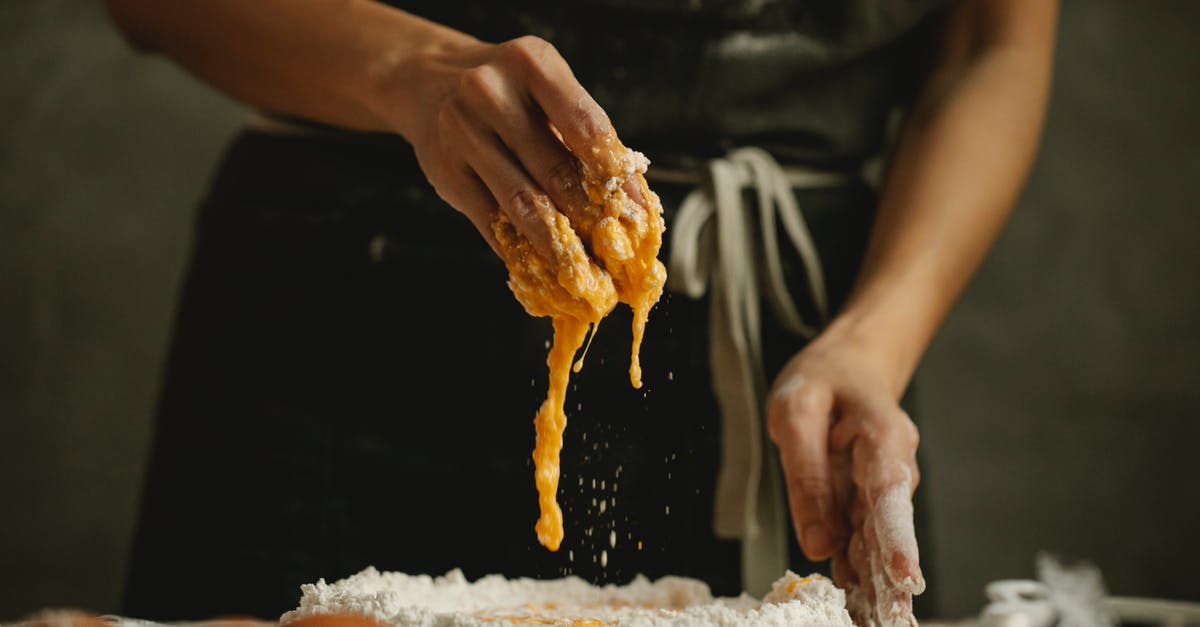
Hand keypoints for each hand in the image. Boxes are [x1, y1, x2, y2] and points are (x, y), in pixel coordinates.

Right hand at [375, 33, 631, 259]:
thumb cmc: (509, 94)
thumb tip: (631, 201)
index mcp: (532, 64)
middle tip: (617, 255)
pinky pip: (491, 221)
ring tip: (586, 270)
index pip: (586, 126)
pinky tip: (544, 268)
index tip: (637, 213)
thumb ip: (582, 136)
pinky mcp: (446, 171)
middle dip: (592, 218)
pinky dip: (521, 251)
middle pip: (556, 169)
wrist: (428, 82)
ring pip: (523, 202)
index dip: (617, 175)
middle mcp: (491, 92)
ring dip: (560, 245)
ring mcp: (462, 131)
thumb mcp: (545, 91)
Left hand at [766, 327, 924, 626]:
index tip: (901, 575)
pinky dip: (861, 574)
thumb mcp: (795, 413)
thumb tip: (818, 543)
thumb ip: (806, 475)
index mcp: (883, 436)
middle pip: (891, 529)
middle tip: (885, 620)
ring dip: (876, 586)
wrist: (847, 366)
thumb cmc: (822, 381)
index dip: (896, 536)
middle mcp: (894, 468)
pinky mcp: (867, 503)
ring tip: (869, 621)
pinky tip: (857, 607)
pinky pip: (864, 541)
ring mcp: (883, 490)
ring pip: (879, 543)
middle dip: (890, 579)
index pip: (891, 491)